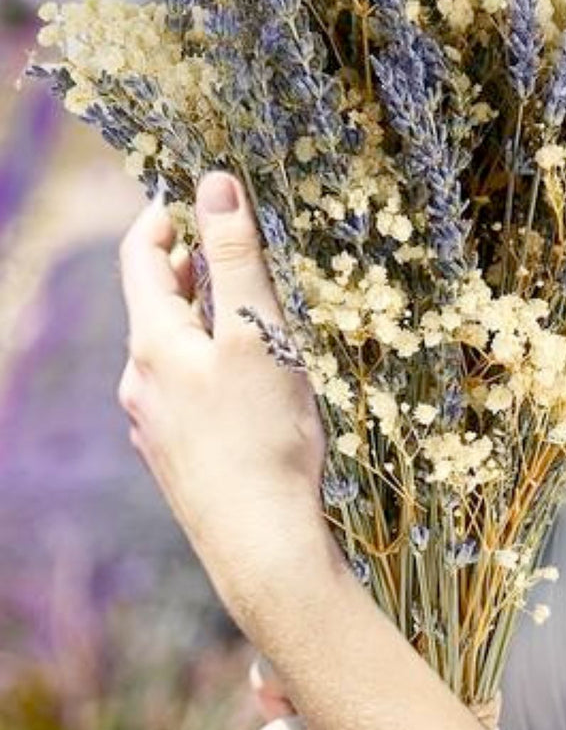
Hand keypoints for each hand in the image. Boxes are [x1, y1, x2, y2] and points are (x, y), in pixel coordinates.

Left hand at [116, 174, 328, 617]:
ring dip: (205, 319)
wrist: (261, 545)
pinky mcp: (179, 457)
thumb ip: (236, 256)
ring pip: (174, 350)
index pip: (140, 257)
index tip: (198, 195)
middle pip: (157, 304)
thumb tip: (215, 184)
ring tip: (254, 314)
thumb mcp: (256, 334)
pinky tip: (252, 384)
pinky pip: (187, 390)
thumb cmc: (262, 436)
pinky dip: (211, 365)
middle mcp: (141, 382)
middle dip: (193, 267)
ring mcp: (156, 424)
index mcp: (152, 344)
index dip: (165, 217)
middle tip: (237, 245)